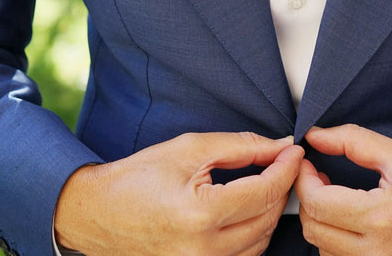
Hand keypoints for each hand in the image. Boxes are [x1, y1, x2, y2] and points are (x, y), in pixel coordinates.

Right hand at [54, 131, 302, 255]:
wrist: (98, 213)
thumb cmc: (138, 177)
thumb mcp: (190, 149)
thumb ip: (240, 147)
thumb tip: (278, 146)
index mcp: (200, 213)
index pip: (264, 191)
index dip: (285, 168)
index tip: (294, 151)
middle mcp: (203, 249)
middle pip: (267, 219)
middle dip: (281, 188)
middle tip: (282, 164)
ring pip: (260, 243)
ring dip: (269, 213)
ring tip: (265, 185)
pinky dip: (253, 235)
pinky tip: (248, 212)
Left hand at [295, 125, 391, 255]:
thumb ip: (353, 142)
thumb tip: (316, 136)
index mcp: (381, 217)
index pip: (317, 203)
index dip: (303, 180)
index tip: (308, 164)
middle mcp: (378, 252)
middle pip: (314, 230)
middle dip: (308, 199)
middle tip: (320, 177)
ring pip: (323, 250)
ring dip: (322, 222)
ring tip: (336, 198)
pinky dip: (336, 242)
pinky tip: (350, 221)